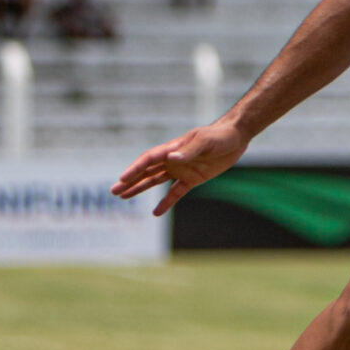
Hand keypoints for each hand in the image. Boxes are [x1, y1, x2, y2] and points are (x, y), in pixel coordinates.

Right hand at [112, 119, 249, 216]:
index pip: (148, 159)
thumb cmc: (219, 136)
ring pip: (155, 181)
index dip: (134, 169)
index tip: (122, 179)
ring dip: (140, 189)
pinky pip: (175, 193)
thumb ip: (188, 151)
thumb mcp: (205, 142)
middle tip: (114, 191)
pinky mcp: (192, 179)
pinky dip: (166, 203)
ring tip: (124, 197)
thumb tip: (171, 159)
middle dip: (130, 181)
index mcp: (172, 148)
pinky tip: (155, 212)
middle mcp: (172, 160)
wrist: (235, 137)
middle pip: (146, 171)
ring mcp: (181, 170)